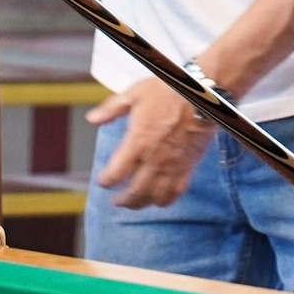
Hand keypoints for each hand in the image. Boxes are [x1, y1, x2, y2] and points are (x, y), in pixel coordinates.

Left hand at [89, 78, 213, 208]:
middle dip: (122, 200)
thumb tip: (91, 118)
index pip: (116, 173)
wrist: (202, 93)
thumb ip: (111, 108)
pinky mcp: (188, 166)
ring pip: (154, 196)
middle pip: (134, 192)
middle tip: (116, 201)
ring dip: (142, 204)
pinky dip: (166, 200)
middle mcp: (154, 158)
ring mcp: (172, 165)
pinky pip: (176, 191)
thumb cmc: (169, 90)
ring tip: (134, 203)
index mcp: (138, 141)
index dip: (106, 181)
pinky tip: (160, 201)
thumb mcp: (135, 93)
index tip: (103, 181)